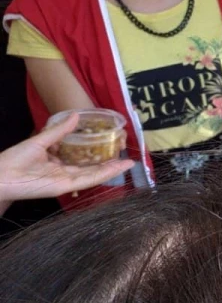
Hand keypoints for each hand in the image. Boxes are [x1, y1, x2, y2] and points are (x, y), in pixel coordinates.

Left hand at [0, 114, 133, 207]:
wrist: (0, 175)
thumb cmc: (13, 159)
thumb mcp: (40, 140)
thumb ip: (59, 131)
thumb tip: (76, 115)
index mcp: (58, 162)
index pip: (83, 159)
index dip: (99, 154)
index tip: (113, 146)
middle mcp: (64, 173)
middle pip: (92, 168)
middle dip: (110, 163)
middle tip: (127, 157)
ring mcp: (65, 180)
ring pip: (93, 175)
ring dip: (111, 170)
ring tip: (128, 164)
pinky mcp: (63, 186)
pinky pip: (86, 180)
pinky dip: (102, 175)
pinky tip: (115, 169)